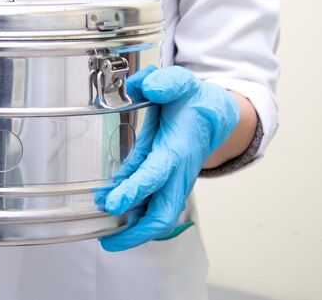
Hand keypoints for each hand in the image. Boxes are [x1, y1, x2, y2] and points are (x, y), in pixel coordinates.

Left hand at [97, 65, 239, 250]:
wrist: (217, 114)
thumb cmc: (196, 101)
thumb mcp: (182, 83)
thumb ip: (165, 82)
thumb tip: (145, 86)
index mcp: (178, 149)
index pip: (155, 175)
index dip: (134, 191)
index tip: (112, 203)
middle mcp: (177, 171)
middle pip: (162, 213)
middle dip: (136, 232)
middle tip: (107, 240)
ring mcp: (172, 181)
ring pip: (158, 216)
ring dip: (134, 230)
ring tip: (106, 238)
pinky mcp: (165, 184)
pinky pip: (152, 207)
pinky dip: (135, 216)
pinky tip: (114, 219)